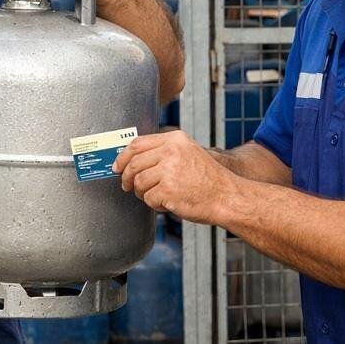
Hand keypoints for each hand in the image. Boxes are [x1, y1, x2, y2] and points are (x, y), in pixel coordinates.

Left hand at [112, 131, 233, 223]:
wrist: (227, 196)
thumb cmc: (208, 179)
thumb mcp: (188, 153)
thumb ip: (163, 151)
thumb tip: (131, 158)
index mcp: (175, 139)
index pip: (137, 144)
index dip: (123, 157)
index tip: (117, 166)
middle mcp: (171, 152)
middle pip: (133, 164)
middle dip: (126, 177)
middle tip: (126, 186)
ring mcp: (169, 171)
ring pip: (138, 183)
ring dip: (143, 193)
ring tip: (157, 196)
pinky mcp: (168, 190)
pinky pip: (148, 199)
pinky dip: (155, 204)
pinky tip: (167, 203)